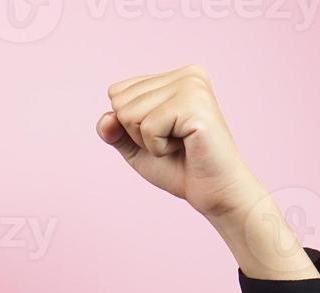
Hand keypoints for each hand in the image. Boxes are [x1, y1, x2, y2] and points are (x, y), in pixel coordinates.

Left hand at [95, 64, 263, 219]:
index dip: (129, 125)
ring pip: (130, 114)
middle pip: (120, 102)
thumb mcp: (136, 147)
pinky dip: (158, 148)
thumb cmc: (179, 168)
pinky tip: (184, 147)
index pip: (117, 92)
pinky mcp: (195, 105)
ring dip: (148, 141)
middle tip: (172, 143)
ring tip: (179, 144)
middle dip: (137, 133)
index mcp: (174, 77)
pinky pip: (148, 127)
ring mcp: (193, 86)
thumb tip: (106, 118)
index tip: (163, 134)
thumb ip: (114, 130)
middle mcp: (186, 74)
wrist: (213, 192)